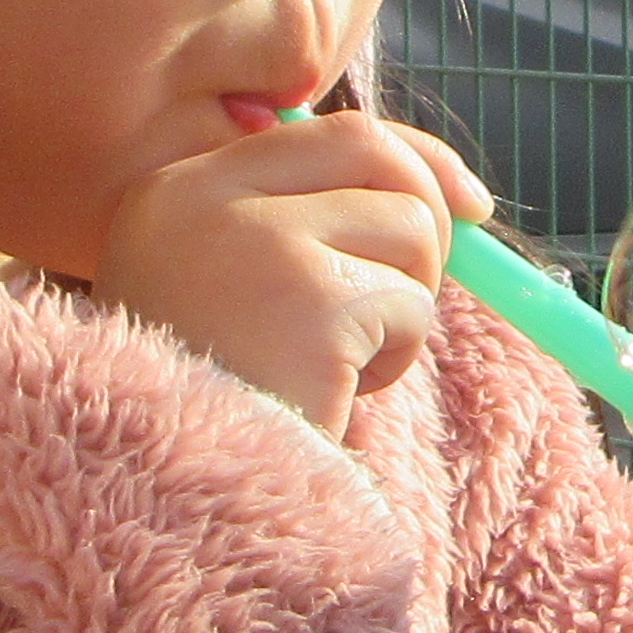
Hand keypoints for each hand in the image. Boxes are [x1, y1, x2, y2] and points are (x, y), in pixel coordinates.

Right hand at [94, 108, 488, 435]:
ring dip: (401, 307)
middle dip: (427, 217)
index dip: (413, 160)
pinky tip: (332, 394)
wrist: (167, 499)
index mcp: (180, 188)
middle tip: (409, 297)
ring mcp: (257, 240)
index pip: (331, 133)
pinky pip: (410, 305)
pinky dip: (393, 357)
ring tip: (336, 365)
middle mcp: (208, 196)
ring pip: (408, 229)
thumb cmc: (216, 404)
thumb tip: (445, 194)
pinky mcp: (311, 299)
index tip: (465, 203)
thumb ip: (309, 227)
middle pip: (377, 153)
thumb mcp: (235, 291)